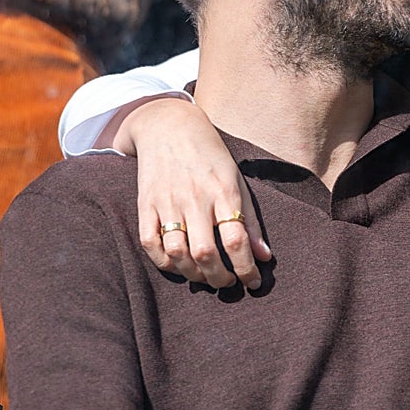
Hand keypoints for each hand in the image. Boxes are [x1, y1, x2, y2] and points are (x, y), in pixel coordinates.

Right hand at [118, 97, 269, 289]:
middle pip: (205, 253)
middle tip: (228, 283)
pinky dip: (164, 262)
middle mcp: (195, 198)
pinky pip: (149, 243)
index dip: (247, 269)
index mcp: (224, 192)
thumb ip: (251, 220)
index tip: (253, 283)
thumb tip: (264, 256)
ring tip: (205, 277)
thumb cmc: (211, 157)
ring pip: (177, 253)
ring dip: (193, 275)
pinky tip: (178, 265)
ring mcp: (167, 202)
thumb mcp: (238, 181)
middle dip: (219, 278)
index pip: (237, 240)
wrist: (169, 126)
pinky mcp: (145, 204)